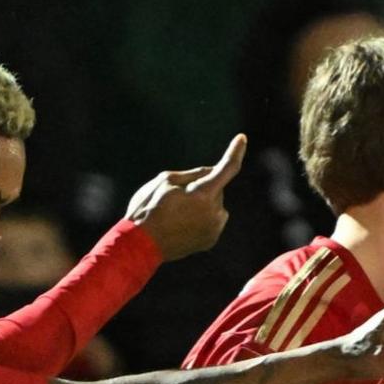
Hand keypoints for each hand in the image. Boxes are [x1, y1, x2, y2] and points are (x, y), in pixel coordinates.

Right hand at [126, 134, 246, 260]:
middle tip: (176, 197)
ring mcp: (214, 228)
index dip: (235, 152)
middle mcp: (214, 213)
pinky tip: (181, 224)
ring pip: (215, 205)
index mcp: (204, 194)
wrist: (141, 245)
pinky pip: (212, 220)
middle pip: (216, 188)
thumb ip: (193, 174)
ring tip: (176, 213)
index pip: (227, 168)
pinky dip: (202, 217)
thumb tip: (212, 172)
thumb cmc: (149, 208)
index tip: (242, 139)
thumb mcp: (165, 180)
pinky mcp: (211, 240)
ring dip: (202, 203)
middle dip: (202, 186)